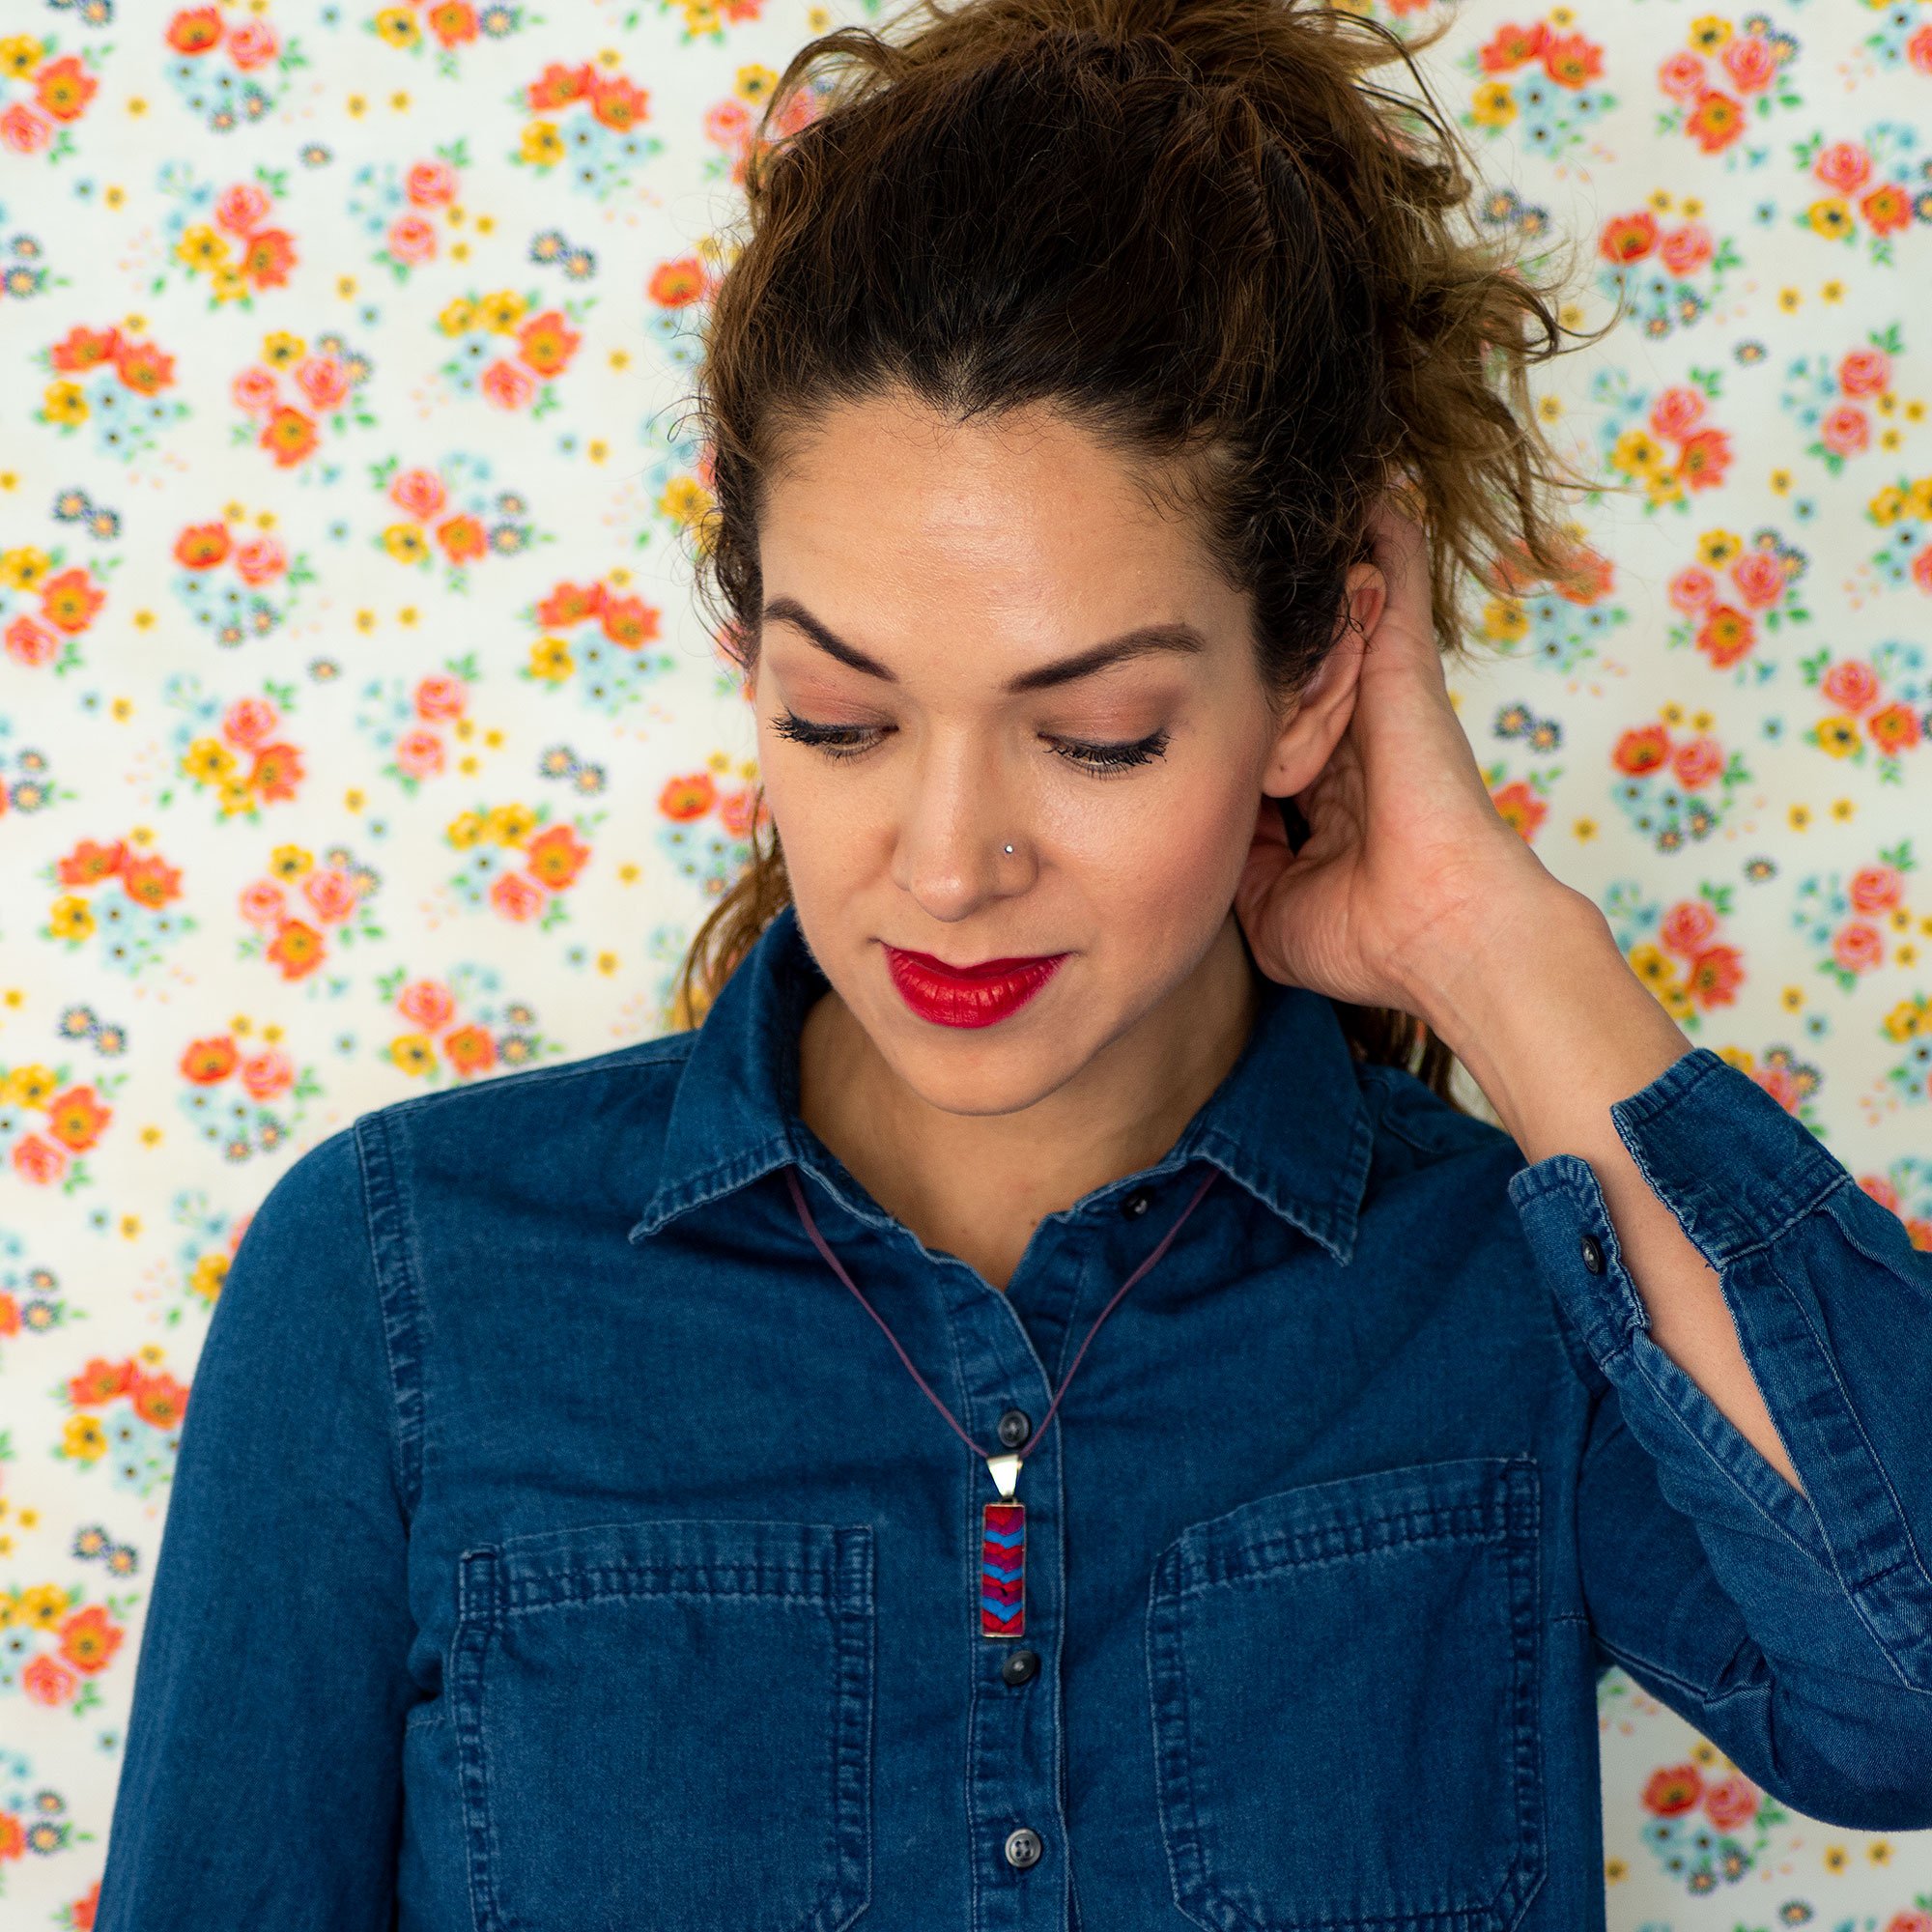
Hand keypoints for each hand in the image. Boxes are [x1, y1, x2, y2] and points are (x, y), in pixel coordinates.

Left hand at [1232, 500, 1582, 1019]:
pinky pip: (1392, 581)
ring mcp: (1379, 697)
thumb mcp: (1269, 904)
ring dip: (1318, 561)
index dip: (1234, 695)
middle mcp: (1350, 733)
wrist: (1441, 933)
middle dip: (1267, 614)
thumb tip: (1202, 827)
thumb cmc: (1366, 936)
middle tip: (1220, 551)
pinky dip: (1381, 535)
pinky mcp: (1405, 669)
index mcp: (1322, 786)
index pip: (1270, 723)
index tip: (1191, 656)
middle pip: (1299, 658)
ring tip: (1276, 499)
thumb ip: (1236, 859)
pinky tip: (1366, 481)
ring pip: (1341, 611)